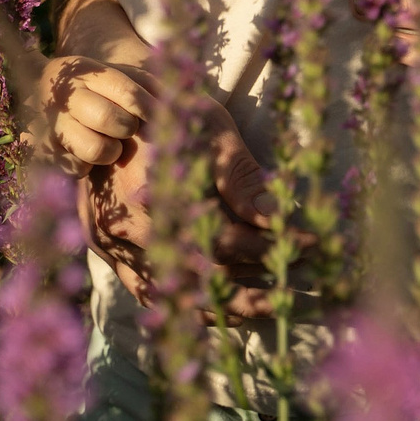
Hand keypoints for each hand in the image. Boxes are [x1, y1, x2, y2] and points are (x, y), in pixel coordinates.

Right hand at [25, 54, 149, 169]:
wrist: (32, 88)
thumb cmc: (89, 87)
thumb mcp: (112, 74)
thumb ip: (143, 84)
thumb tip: (173, 100)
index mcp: (87, 74)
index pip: (128, 92)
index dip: (148, 107)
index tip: (157, 115)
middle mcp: (67, 97)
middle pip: (112, 120)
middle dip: (127, 128)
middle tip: (125, 128)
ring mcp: (52, 125)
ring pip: (97, 149)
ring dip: (111, 151)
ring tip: (108, 143)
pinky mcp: (41, 152)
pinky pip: (78, 167)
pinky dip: (87, 165)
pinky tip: (83, 153)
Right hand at [74, 95, 278, 318]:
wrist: (110, 107)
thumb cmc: (170, 109)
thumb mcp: (211, 129)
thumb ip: (240, 176)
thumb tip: (274, 214)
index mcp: (161, 190)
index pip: (228, 239)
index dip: (272, 245)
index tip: (311, 244)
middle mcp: (132, 223)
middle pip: (206, 270)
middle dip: (259, 278)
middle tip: (300, 283)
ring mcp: (114, 242)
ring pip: (179, 289)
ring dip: (229, 302)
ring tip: (273, 304)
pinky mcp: (108, 251)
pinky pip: (148, 293)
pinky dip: (187, 307)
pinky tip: (224, 312)